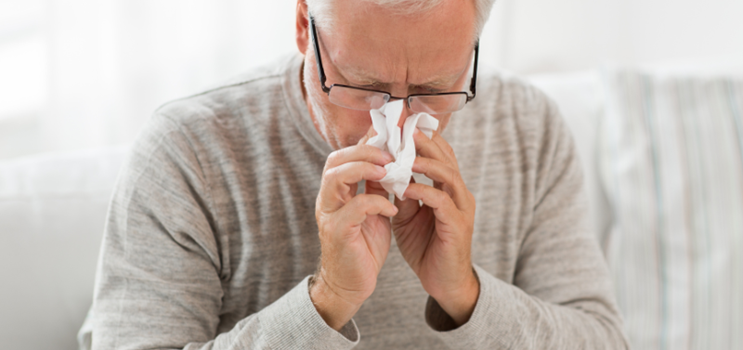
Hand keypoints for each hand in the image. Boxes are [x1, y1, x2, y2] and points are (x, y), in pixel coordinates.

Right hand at [311, 126, 397, 330]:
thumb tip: (391, 159)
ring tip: (389, 172)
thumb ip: (375, 186)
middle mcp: (327, 199)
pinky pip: (355, 208)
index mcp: (335, 192)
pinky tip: (393, 209)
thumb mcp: (372, 210)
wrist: (352, 284)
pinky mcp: (339, 232)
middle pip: (335, 161)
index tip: (390, 135)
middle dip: (364, 151)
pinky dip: (377, 203)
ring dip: (365, 169)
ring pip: (337, 178)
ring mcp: (329, 215)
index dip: (365, 142)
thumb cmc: (363, 246)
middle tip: (391, 153)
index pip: (343, 156)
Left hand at [390, 129, 478, 325]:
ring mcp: (461, 208)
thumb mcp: (408, 214)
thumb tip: (385, 169)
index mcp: (448, 188)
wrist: (443, 282)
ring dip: (425, 162)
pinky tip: (405, 187)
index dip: (422, 139)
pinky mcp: (457, 225)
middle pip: (446, 158)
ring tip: (404, 153)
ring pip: (448, 175)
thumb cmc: (426, 246)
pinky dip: (423, 190)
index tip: (400, 125)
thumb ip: (402, 191)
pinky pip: (441, 201)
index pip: (439, 155)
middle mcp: (459, 194)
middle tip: (404, 128)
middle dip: (424, 141)